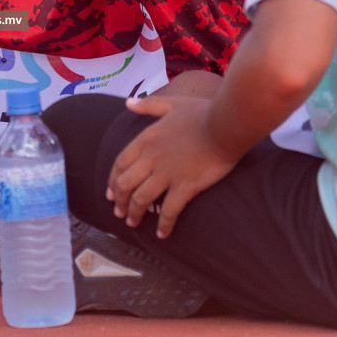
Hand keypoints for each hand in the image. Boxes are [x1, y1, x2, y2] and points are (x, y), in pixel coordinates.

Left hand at [107, 96, 236, 237]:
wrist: (226, 124)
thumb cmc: (203, 113)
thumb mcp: (172, 104)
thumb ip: (148, 105)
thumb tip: (128, 103)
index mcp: (146, 139)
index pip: (120, 163)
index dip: (112, 181)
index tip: (111, 194)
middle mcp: (152, 157)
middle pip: (125, 184)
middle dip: (119, 202)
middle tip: (119, 213)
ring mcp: (167, 173)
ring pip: (141, 199)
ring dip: (134, 214)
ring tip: (133, 224)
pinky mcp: (185, 186)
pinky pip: (169, 211)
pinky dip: (163, 224)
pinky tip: (162, 234)